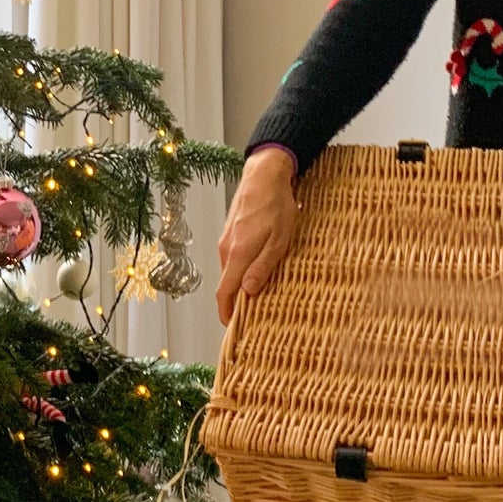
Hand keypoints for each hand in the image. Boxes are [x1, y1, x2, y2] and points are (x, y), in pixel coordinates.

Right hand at [216, 148, 299, 326]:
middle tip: (253, 315)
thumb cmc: (276, 206)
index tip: (232, 327)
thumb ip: (263, 267)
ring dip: (240, 283)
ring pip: (231, 269)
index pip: (224, 292)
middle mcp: (226, 249)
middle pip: (226, 283)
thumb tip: (248, 292)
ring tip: (259, 293)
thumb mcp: (278, 241)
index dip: (226, 313)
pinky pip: (233, 256)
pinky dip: (241, 268)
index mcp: (237, 254)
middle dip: (236, 301)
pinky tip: (257, 267)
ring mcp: (226, 239)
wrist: (264, 173)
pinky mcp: (231, 231)